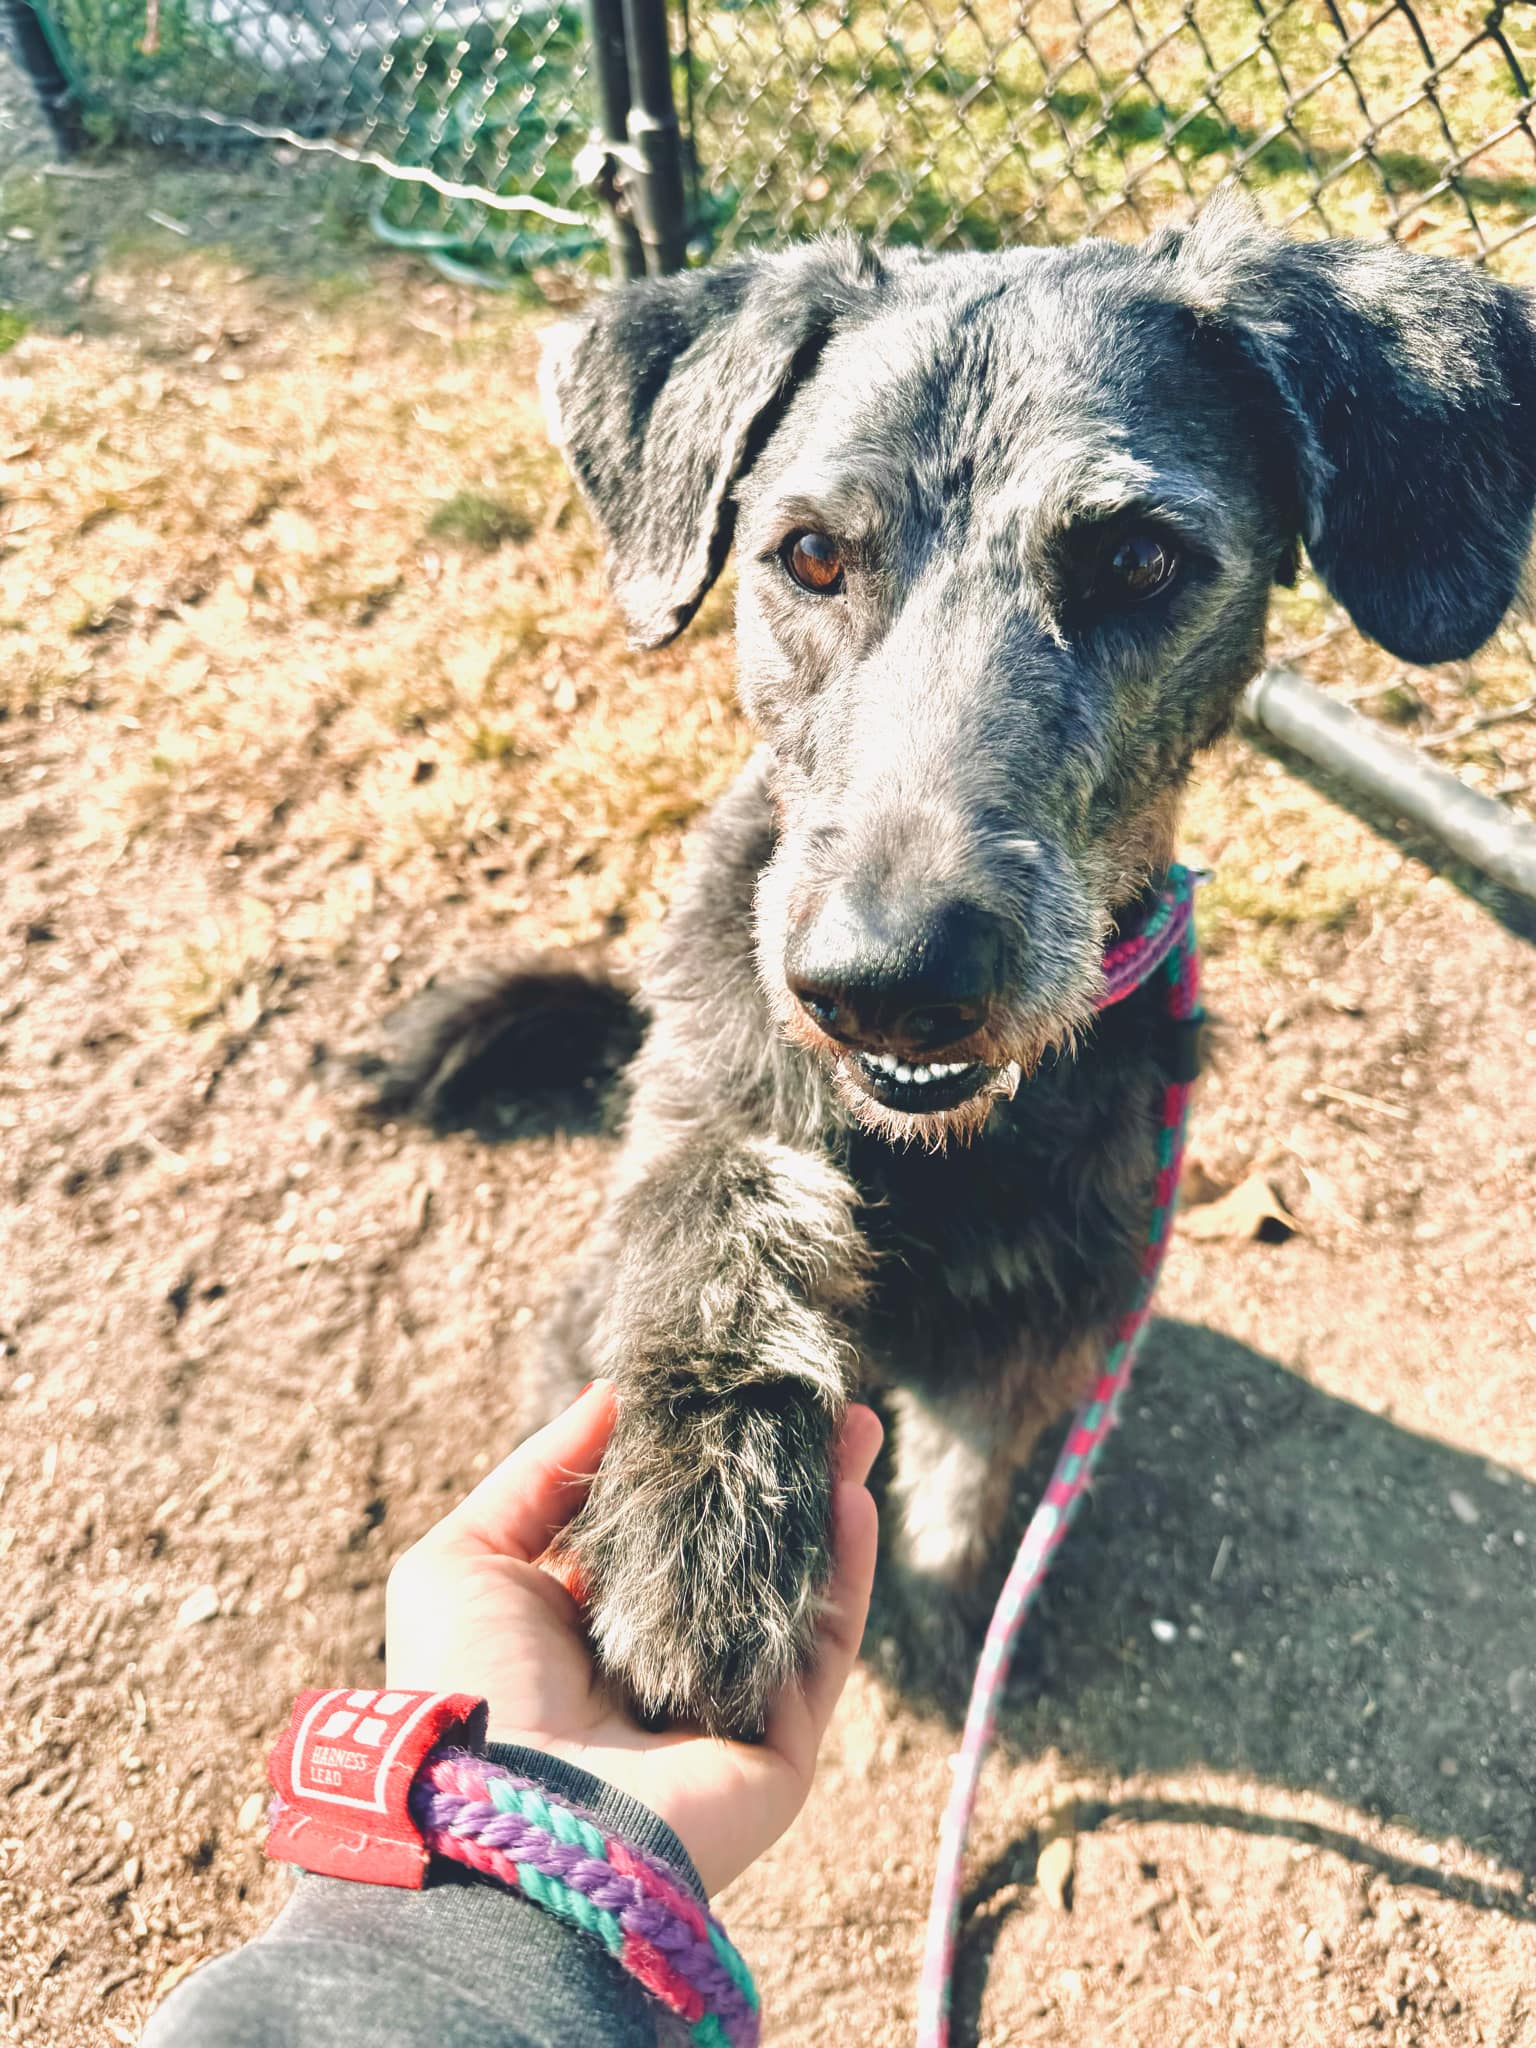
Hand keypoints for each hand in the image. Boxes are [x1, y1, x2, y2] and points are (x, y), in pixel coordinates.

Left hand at [385, 1381, 881, 1894]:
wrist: (501, 1819)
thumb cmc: (466, 1685)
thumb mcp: (464, 1559)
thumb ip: (540, 1474)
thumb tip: (613, 1394)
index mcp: (590, 1627)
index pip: (663, 1529)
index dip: (698, 1460)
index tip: (735, 1392)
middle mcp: (664, 1666)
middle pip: (744, 1551)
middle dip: (783, 1474)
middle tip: (818, 1400)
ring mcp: (729, 1709)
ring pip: (797, 1591)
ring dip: (829, 1507)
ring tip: (854, 1425)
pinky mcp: (780, 1750)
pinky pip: (823, 1650)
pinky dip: (847, 1576)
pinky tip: (853, 1499)